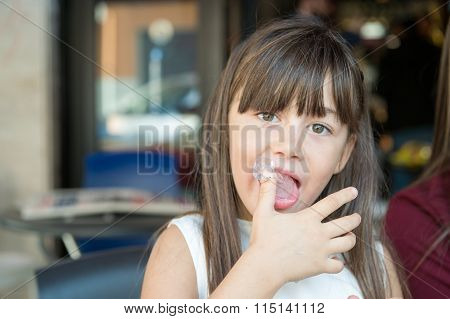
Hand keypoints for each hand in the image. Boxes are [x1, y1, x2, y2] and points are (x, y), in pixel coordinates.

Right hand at [248, 169, 360, 284]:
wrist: (265, 266)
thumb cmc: (263, 239)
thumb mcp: (263, 212)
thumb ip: (268, 192)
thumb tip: (267, 175)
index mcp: (308, 218)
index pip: (332, 202)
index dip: (345, 195)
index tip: (354, 191)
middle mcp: (319, 233)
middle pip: (346, 224)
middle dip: (355, 219)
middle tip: (357, 217)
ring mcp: (321, 250)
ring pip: (347, 243)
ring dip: (351, 239)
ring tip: (350, 236)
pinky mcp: (320, 266)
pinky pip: (338, 266)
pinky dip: (339, 263)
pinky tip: (336, 261)